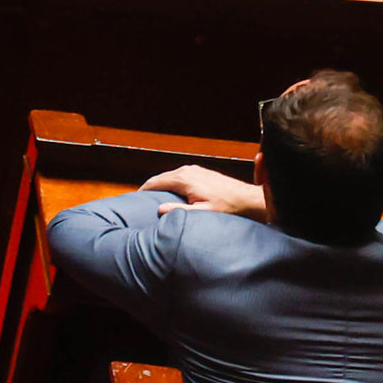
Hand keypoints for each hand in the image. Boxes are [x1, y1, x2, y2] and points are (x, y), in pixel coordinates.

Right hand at [150, 163, 269, 214]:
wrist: (248, 199)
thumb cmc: (227, 208)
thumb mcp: (203, 213)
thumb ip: (180, 211)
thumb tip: (159, 209)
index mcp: (184, 179)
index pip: (155, 182)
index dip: (143, 190)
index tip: (134, 199)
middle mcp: (187, 170)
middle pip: (161, 177)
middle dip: (151, 187)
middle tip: (141, 200)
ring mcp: (194, 169)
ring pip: (170, 176)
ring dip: (162, 185)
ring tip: (155, 197)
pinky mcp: (201, 172)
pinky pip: (179, 176)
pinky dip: (171, 183)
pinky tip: (172, 193)